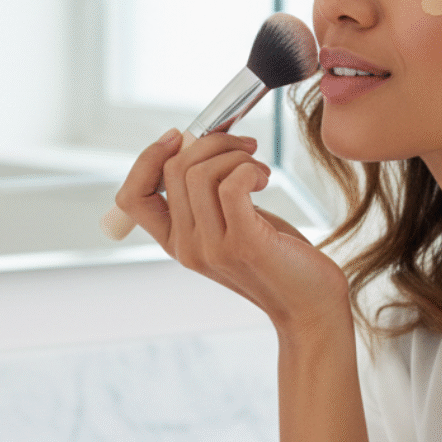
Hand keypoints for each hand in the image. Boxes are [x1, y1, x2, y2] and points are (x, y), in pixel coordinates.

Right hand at [115, 129, 350, 332]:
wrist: (310, 305)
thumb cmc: (276, 257)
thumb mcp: (229, 224)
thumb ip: (208, 194)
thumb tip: (200, 139)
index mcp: (175, 243)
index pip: (130, 198)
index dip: (148, 158)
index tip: (179, 136)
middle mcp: (186, 248)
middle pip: (174, 170)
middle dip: (211, 142)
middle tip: (245, 147)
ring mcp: (211, 249)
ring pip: (200, 173)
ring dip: (235, 156)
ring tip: (260, 170)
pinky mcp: (243, 244)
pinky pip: (231, 184)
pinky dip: (249, 169)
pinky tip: (264, 178)